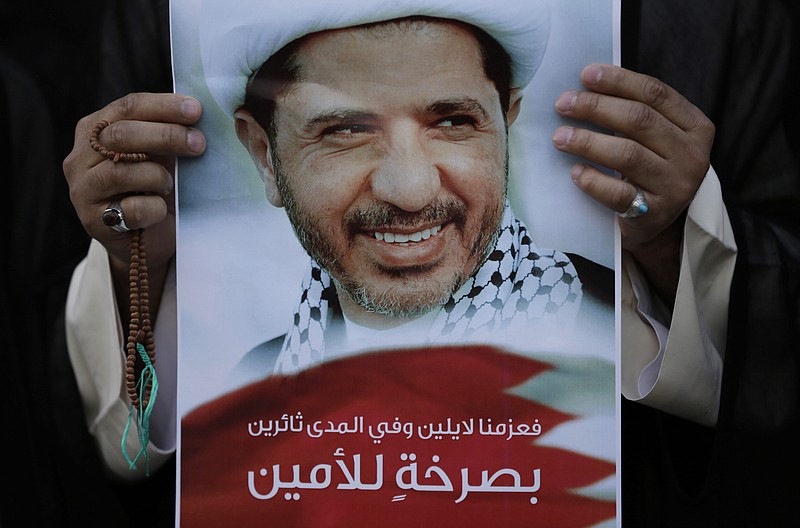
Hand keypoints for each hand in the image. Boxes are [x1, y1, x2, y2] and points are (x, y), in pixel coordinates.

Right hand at [63, 93, 205, 308]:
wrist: (151, 239)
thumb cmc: (157, 188)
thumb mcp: (161, 155)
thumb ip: (167, 131)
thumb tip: (197, 111)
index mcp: (96, 129)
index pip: (127, 107)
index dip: (163, 106)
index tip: (196, 110)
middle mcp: (81, 157)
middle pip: (121, 135)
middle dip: (166, 136)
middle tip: (199, 144)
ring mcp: (83, 190)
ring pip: (121, 172)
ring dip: (157, 177)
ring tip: (170, 186)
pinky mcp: (94, 221)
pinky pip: (131, 209)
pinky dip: (154, 208)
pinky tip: (161, 210)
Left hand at [552, 64, 714, 301]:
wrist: (656, 226)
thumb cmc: (648, 172)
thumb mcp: (654, 139)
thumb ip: (634, 113)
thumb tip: (586, 84)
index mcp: (695, 127)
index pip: (656, 94)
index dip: (619, 81)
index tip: (586, 74)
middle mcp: (692, 155)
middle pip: (639, 120)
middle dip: (596, 107)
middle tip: (563, 103)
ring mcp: (676, 186)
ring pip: (627, 154)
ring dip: (587, 141)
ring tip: (559, 137)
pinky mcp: (654, 213)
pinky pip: (618, 193)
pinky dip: (592, 180)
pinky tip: (574, 172)